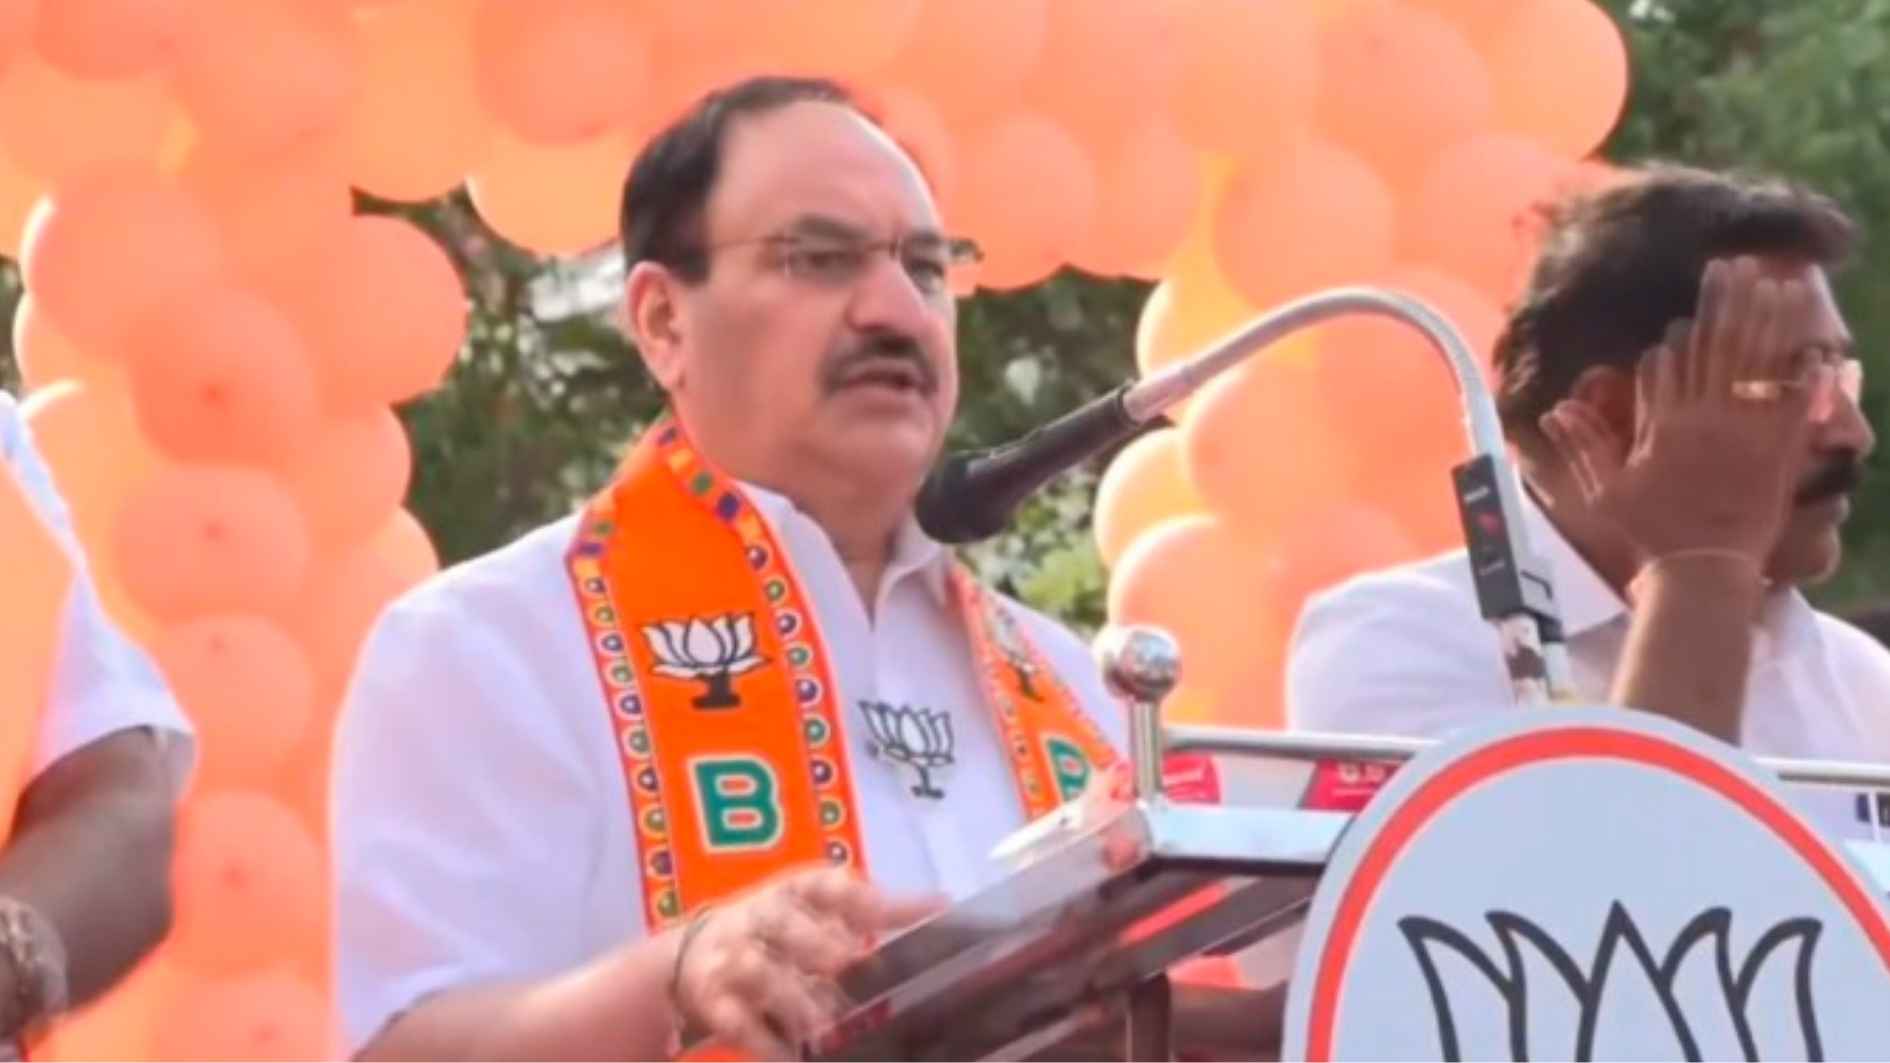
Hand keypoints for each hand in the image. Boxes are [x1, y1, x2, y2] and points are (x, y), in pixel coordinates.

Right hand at [669, 866, 941, 1057]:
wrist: (692, 955)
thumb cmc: (777, 931)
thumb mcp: (816, 912)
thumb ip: (871, 912)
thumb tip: (942, 905)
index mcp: (792, 892)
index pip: (823, 887)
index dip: (856, 897)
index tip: (885, 912)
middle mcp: (758, 918)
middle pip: (782, 922)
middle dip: (812, 941)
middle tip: (846, 962)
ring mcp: (730, 958)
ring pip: (757, 970)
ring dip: (791, 996)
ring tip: (824, 1026)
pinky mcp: (712, 1000)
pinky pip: (735, 1020)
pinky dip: (762, 1041)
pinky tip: (789, 1058)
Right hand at [1539, 257, 1832, 566]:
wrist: (1703, 569)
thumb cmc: (1651, 533)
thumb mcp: (1604, 491)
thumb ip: (1583, 446)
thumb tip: (1555, 410)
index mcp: (1665, 425)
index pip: (1668, 366)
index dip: (1679, 337)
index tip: (1685, 312)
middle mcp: (1707, 418)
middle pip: (1718, 348)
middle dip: (1727, 304)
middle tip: (1737, 266)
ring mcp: (1747, 432)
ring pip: (1761, 363)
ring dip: (1771, 321)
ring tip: (1781, 285)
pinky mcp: (1780, 450)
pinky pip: (1798, 403)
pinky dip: (1809, 375)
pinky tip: (1820, 348)